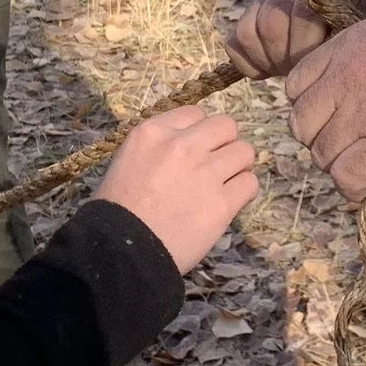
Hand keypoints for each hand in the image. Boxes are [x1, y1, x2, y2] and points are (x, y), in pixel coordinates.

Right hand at [94, 105, 260, 271]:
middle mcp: (182, 146)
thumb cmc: (115, 211)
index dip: (199, 131)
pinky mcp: (221, 203)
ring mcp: (205, 173)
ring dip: (238, 166)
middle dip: (224, 143)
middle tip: (215, 164)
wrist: (120, 252)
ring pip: (245, 152)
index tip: (196, 148)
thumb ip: (158, 147)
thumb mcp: (126, 161)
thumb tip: (186, 146)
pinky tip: (230, 201)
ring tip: (226, 182)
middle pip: (226, 126)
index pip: (195, 113)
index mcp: (153, 132)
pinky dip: (244, 191)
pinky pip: (250, 183)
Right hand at [225, 0, 365, 78]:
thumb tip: (337, 59)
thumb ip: (359, 31)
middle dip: (288, 58)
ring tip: (292, 70)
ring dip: (269, 61)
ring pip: (249, 33)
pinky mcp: (254, 11)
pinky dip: (249, 60)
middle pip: (270, 24)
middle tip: (307, 72)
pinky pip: (236, 40)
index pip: (300, 12)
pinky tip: (272, 68)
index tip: (321, 64)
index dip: (307, 45)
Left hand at [287, 3, 365, 203]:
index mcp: (348, 45)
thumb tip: (363, 84)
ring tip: (363, 168)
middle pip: (304, 123)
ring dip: (340, 166)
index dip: (311, 106)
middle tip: (347, 146)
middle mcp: (345, 78)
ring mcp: (363, 114)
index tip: (331, 116)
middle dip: (321, 139)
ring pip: (323, 154)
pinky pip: (347, 178)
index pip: (297, 84)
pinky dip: (354, 189)